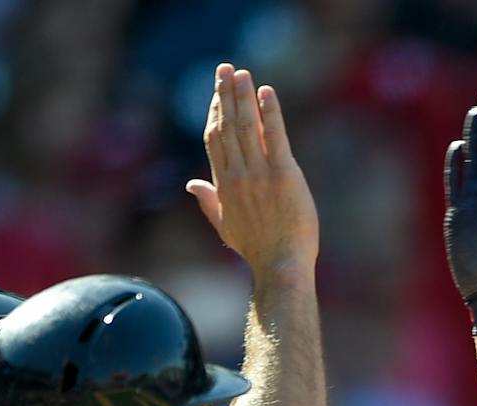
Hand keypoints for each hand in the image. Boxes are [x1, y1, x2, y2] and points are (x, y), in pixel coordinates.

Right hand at [186, 62, 317, 275]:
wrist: (281, 266)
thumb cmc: (257, 249)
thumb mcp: (225, 225)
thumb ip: (208, 201)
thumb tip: (191, 184)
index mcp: (223, 184)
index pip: (215, 138)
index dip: (215, 111)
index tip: (218, 92)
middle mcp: (238, 174)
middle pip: (227, 125)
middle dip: (224, 94)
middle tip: (224, 68)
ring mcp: (260, 174)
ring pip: (247, 126)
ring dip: (242, 96)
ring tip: (240, 72)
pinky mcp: (284, 175)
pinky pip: (276, 137)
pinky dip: (271, 112)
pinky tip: (266, 92)